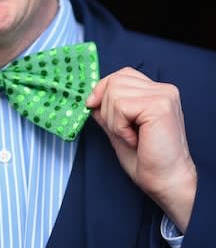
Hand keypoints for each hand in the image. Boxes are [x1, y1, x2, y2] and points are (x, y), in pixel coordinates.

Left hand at [86, 67, 196, 232]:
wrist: (164, 182)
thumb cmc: (146, 159)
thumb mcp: (118, 127)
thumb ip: (107, 109)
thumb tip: (90, 98)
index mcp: (156, 92)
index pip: (121, 74)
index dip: (102, 88)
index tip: (92, 105)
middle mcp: (163, 89)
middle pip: (114, 81)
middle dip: (106, 108)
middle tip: (121, 132)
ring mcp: (163, 95)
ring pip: (115, 93)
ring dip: (114, 120)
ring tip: (129, 136)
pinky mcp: (159, 106)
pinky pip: (121, 106)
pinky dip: (119, 126)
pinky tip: (134, 139)